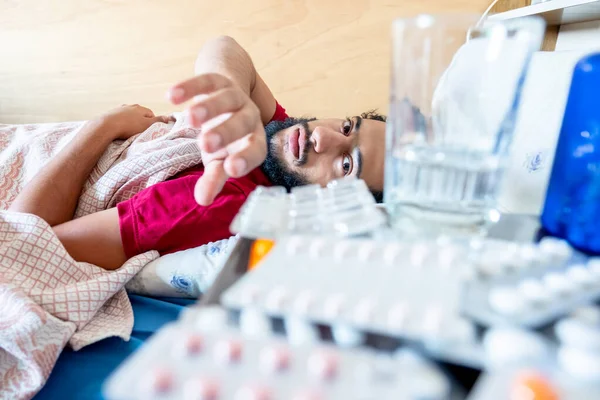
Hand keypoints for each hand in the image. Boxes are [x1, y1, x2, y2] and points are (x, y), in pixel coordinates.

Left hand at [99, 104, 172, 139]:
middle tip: (140, 132)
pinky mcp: (111, 113)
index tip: (150, 130)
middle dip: (141, 122)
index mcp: (140, 108)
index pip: (151, 114)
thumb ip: (157, 121)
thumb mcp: (146, 125)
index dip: (152, 122)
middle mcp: (130, 106)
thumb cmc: (129, 126)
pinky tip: (120, 129)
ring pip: (129, 115)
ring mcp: (120, 109)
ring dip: (131, 122)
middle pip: (140, 114)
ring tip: (129, 131)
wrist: (107, 126)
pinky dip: (121, 122)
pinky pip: (120, 118)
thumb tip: (168, 117)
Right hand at [167, 73, 266, 205]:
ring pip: (226, 99)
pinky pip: (207, 80)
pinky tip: (169, 96)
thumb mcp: (218, 159)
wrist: (226, 95)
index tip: (231, 169)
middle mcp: (249, 118)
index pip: (256, 151)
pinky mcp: (219, 80)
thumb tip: (202, 201)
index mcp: (254, 141)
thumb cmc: (223, 137)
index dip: (246, 159)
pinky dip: (189, 86)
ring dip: (209, 108)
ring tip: (189, 118)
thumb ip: (213, 178)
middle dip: (226, 132)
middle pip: (243, 123)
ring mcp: (235, 97)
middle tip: (205, 144)